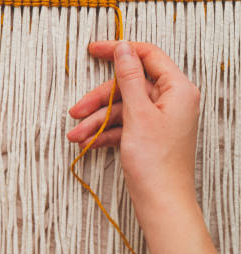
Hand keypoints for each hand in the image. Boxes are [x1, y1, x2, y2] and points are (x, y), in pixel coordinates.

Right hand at [67, 40, 200, 227]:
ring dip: (97, 121)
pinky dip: (105, 133)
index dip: (119, 50)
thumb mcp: (138, 113)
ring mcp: (160, 118)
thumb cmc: (157, 163)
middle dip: (99, 100)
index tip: (93, 50)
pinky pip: (124, 125)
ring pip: (122, 108)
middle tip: (76, 111)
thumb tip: (124, 49)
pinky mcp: (149, 134)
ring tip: (75, 136)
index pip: (147, 56)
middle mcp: (171, 100)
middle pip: (129, 85)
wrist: (162, 204)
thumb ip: (130, 77)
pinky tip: (87, 143)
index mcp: (177, 89)